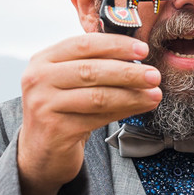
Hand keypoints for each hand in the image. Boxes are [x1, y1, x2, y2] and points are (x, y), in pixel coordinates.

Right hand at [17, 34, 161, 194]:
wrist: (41, 150)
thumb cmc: (62, 109)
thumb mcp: (68, 80)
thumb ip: (93, 64)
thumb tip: (137, 56)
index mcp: (43, 60)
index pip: (84, 44)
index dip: (116, 45)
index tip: (142, 49)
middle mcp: (39, 80)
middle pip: (91, 70)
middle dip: (128, 72)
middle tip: (154, 75)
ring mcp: (44, 105)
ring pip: (97, 96)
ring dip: (131, 94)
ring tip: (154, 94)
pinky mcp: (56, 129)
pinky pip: (98, 118)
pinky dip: (123, 112)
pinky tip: (139, 108)